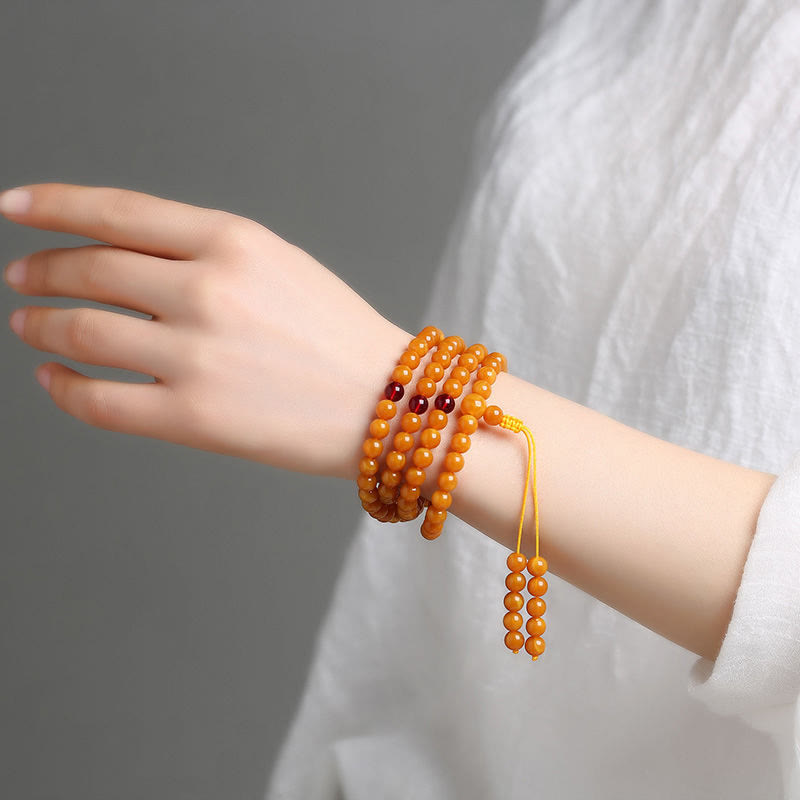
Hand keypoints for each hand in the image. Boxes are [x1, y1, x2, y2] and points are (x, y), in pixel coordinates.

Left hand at [2, 182, 408, 479]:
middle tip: (22, 276)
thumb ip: (205, 252)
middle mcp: (209, 290)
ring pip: (82, 330)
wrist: (387, 404)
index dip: (52, 204)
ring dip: (42, 323)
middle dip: (41, 270)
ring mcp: (197, 355)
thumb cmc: (338, 335)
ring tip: (29, 324)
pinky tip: (54, 376)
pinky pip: (99, 399)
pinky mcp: (193, 417)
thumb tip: (127, 258)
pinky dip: (62, 385)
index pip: (117, 210)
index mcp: (234, 241)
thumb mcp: (278, 264)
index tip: (14, 207)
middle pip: (90, 268)